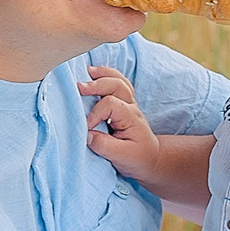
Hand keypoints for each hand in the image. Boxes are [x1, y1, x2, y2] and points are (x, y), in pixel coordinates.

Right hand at [80, 65, 162, 182]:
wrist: (150, 159)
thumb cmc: (138, 158)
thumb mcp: (121, 156)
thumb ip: (104, 145)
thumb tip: (86, 134)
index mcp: (131, 117)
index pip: (110, 104)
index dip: (95, 113)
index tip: (86, 127)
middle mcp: (130, 106)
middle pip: (117, 85)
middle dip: (97, 84)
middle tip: (79, 87)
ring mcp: (128, 103)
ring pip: (119, 81)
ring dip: (104, 74)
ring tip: (88, 71)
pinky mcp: (123, 105)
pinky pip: (118, 84)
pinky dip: (107, 76)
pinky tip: (95, 74)